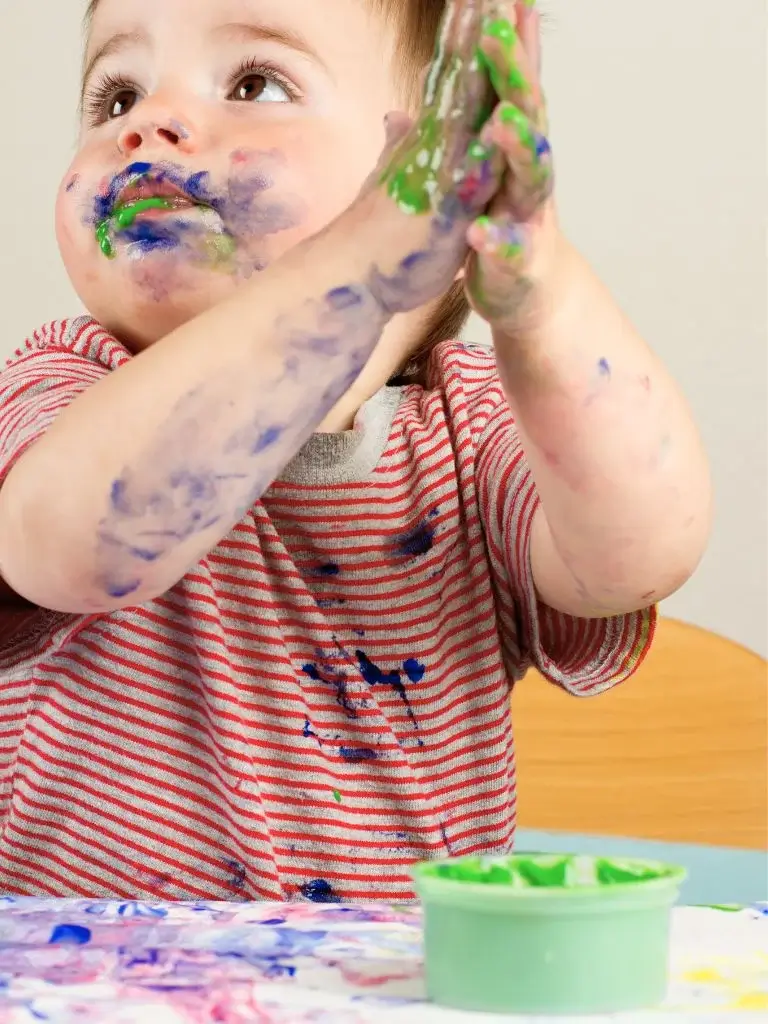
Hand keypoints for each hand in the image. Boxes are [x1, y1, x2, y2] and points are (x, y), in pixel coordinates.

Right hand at [350, 0, 503, 317]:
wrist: (350, 278)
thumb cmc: (375, 237)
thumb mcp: (395, 183)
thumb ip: (400, 148)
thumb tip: (397, 119)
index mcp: (432, 141)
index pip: (452, 76)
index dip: (465, 33)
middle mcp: (437, 148)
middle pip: (461, 75)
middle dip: (475, 27)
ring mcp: (441, 174)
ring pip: (466, 108)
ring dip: (481, 62)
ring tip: (493, 14)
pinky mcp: (447, 210)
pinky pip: (473, 172)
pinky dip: (488, 142)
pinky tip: (503, 111)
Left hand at [464, 0, 561, 334]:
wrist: (529, 287)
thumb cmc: (505, 214)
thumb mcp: (490, 159)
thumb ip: (485, 108)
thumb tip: (479, 51)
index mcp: (515, 148)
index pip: (513, 87)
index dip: (510, 43)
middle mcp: (530, 174)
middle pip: (528, 116)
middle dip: (515, 77)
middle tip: (498, 35)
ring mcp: (530, 216)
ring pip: (531, 178)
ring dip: (518, 150)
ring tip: (501, 124)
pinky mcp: (521, 261)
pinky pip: (511, 249)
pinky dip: (496, 241)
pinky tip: (478, 234)